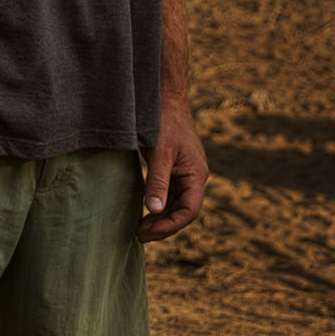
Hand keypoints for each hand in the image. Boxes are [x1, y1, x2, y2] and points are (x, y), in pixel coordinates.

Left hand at [138, 96, 207, 241]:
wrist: (164, 99)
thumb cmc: (163, 123)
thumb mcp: (159, 153)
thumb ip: (157, 181)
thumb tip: (155, 210)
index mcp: (196, 175)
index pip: (188, 211)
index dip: (169, 225)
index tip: (147, 232)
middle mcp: (195, 177)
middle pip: (183, 211)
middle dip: (163, 226)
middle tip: (138, 235)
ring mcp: (186, 173)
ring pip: (177, 204)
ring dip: (160, 218)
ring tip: (139, 229)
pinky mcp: (176, 168)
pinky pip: (171, 193)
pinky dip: (159, 204)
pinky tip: (144, 211)